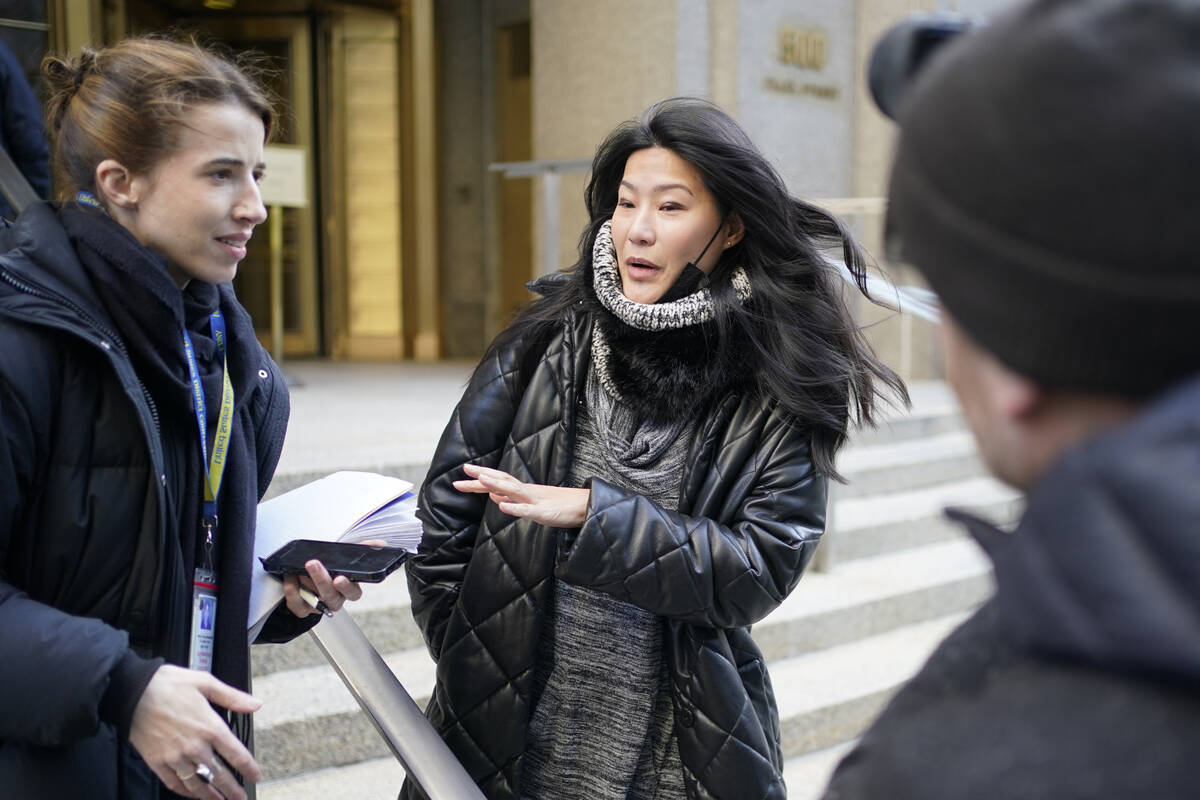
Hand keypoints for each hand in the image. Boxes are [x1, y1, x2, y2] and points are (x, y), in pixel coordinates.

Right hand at [129, 664, 261, 798]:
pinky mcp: (157, 762)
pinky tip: (192, 794)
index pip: (236, 754)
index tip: (256, 776)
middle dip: (233, 790)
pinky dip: (185, 791)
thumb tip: (256, 704)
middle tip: (241, 799)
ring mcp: (175, 757)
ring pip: (197, 784)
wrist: (132, 692)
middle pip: (219, 775)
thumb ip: (232, 697)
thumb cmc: (168, 684)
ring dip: (210, 795)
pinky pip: (174, 783)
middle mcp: (194, 746)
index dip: (249, 768)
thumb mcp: (205, 682)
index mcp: (210, 727)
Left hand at [281, 547, 378, 617]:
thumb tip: (380, 543)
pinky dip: (292, 589)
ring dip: (305, 582)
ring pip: (314, 599)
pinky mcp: (302, 610)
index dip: (347, 587)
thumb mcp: (345, 558)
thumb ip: (362, 549)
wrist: (308, 582)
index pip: (353, 593)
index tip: (340, 578)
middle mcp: (335, 599)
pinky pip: (297, 604)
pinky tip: (291, 578)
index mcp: (348, 589)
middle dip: (321, 579)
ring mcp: (319, 606)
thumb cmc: (329, 570)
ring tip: (299, 569)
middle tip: (313, 564)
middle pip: (331, 595)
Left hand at [454, 464, 589, 527]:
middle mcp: (527, 491)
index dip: (480, 478)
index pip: (498, 481)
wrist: (584, 507)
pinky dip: (515, 508)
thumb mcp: (530, 504)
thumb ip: (512, 500)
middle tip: (464, 469)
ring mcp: (536, 500)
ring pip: (514, 490)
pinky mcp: (545, 512)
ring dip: (497, 485)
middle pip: (502, 480)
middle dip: (482, 475)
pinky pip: (529, 510)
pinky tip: (503, 507)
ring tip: (481, 480)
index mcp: (522, 491)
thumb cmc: (557, 506)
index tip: (462, 475)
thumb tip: (493, 497)